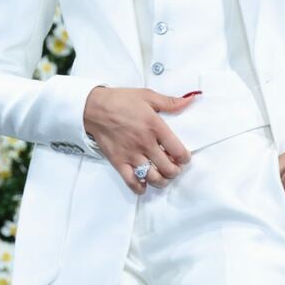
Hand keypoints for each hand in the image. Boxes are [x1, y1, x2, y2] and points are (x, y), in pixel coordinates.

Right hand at [82, 85, 196, 194]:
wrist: (94, 107)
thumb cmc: (120, 101)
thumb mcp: (147, 96)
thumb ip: (170, 102)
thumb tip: (190, 100)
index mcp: (155, 127)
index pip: (178, 151)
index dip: (185, 158)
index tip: (184, 158)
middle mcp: (145, 143)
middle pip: (168, 168)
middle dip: (175, 171)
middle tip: (174, 168)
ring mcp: (131, 155)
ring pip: (153, 177)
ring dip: (161, 181)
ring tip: (162, 177)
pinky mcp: (118, 162)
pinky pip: (131, 181)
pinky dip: (140, 187)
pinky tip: (144, 185)